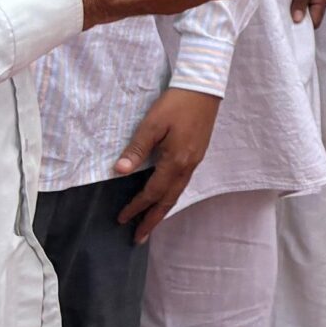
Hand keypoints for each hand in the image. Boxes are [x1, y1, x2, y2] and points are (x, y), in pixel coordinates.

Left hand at [113, 88, 220, 242]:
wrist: (204, 88)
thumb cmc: (176, 103)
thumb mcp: (152, 124)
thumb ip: (137, 148)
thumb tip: (121, 170)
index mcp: (176, 161)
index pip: (153, 191)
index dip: (137, 206)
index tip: (122, 219)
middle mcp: (188, 166)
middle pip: (169, 200)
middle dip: (153, 220)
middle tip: (139, 238)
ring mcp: (195, 161)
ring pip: (177, 193)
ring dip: (162, 210)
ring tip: (150, 223)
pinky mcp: (197, 154)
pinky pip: (182, 183)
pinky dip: (171, 196)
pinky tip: (164, 197)